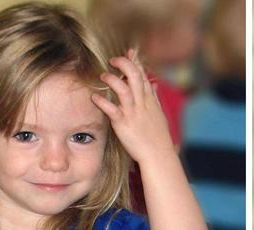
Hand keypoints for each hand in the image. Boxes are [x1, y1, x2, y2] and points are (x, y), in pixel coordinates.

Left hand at [91, 49, 173, 163]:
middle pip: (134, 75)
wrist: (158, 154)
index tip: (129, 51)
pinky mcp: (124, 123)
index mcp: (150, 100)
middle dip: (124, 63)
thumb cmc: (158, 136)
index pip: (143, 75)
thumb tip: (153, 84)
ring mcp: (133, 112)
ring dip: (112, 79)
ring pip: (123, 89)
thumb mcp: (159, 113)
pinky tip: (94, 97)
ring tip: (103, 76)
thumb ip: (154, 97)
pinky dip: (102, 101)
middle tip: (113, 60)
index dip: (136, 61)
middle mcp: (142, 103)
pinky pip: (111, 109)